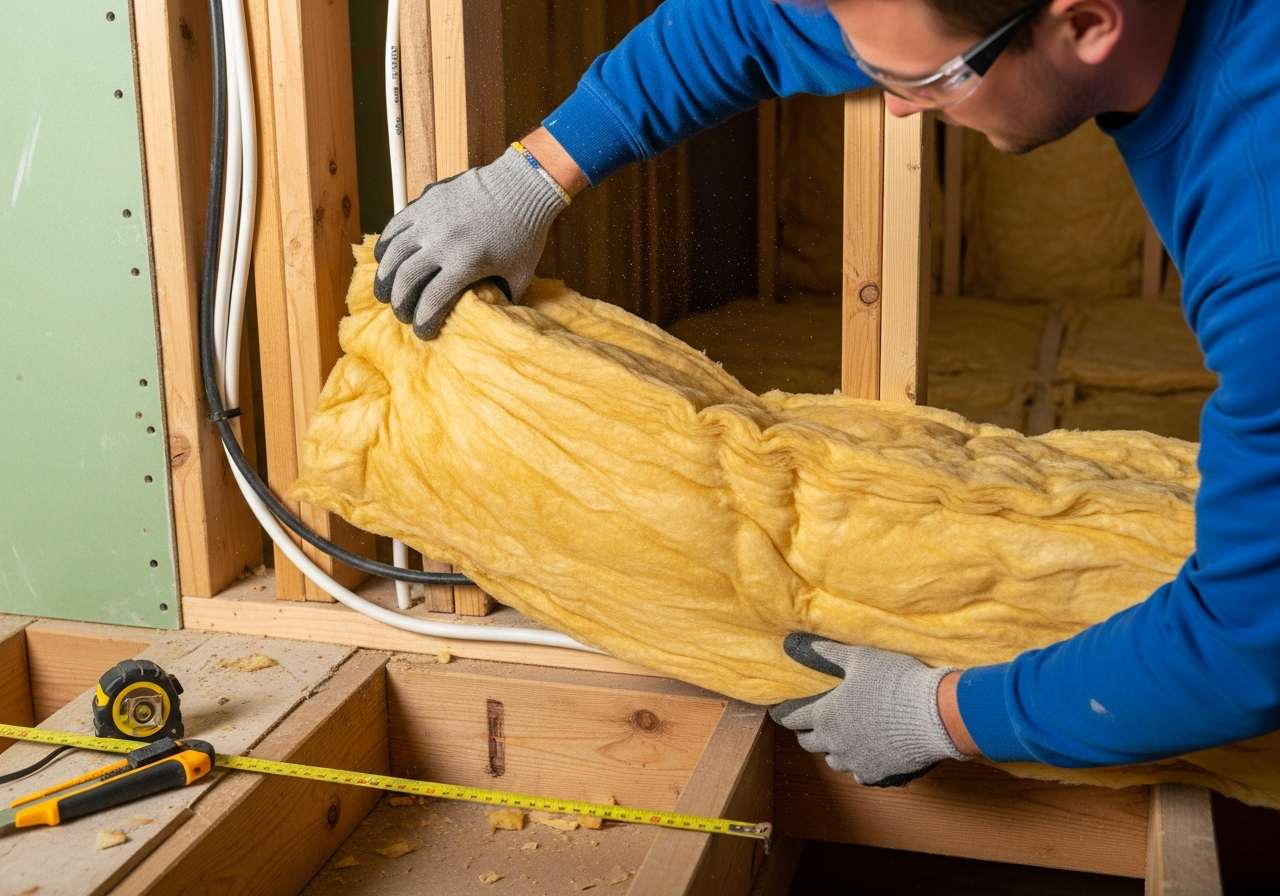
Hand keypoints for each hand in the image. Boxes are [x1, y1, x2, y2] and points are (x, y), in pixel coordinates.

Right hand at [374, 146, 568, 339]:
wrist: (521, 187)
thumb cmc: (525, 234)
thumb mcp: (520, 274)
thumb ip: (504, 297)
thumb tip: (492, 318)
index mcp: (466, 264)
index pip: (432, 301)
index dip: (424, 322)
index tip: (422, 332)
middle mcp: (441, 242)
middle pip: (405, 280)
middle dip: (400, 304)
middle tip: (401, 315)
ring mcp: (430, 220)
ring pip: (393, 254)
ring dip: (385, 278)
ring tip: (384, 293)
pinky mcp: (424, 202)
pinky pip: (395, 227)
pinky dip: (386, 246)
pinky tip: (385, 259)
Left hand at [769, 633, 968, 786]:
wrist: (934, 714)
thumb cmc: (894, 681)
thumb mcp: (858, 658)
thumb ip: (826, 653)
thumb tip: (796, 643)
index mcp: (825, 715)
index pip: (793, 719)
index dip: (786, 714)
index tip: (782, 713)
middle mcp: (835, 743)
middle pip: (809, 744)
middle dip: (808, 733)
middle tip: (812, 725)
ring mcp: (855, 761)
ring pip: (833, 761)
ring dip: (833, 749)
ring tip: (841, 738)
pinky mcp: (878, 774)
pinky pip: (860, 774)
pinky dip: (859, 764)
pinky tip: (867, 755)